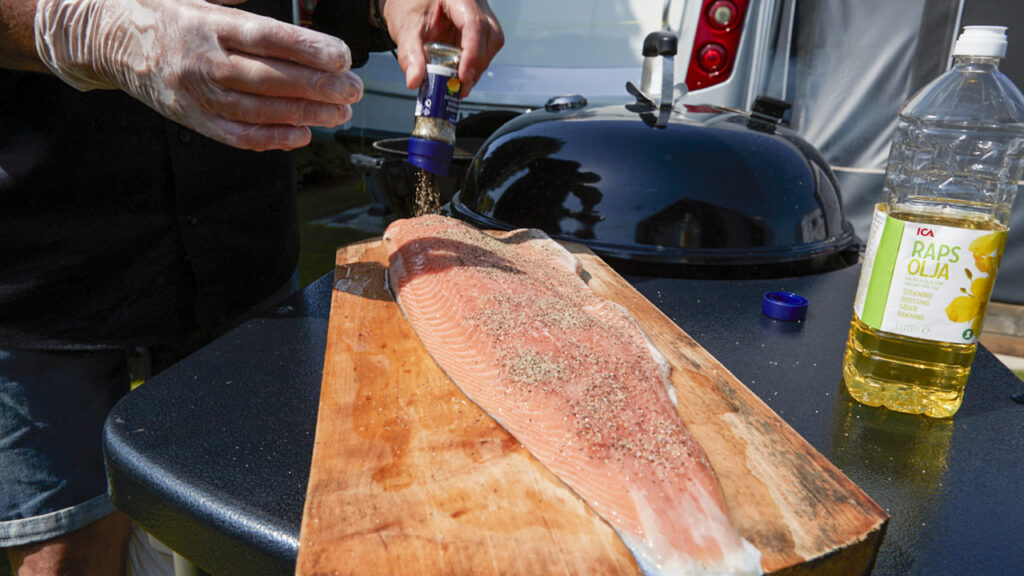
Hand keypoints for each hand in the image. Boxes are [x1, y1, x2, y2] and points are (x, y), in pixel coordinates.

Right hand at [34, 0, 363, 149]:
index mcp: (208, 22)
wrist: (109, 38)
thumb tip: (295, 8)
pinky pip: (237, 135)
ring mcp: (196, 93)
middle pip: (271, 78)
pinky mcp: (192, 119)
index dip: (309, 49)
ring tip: (339, 113)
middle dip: (319, 86)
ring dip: (306, 114)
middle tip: (353, 89)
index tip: (342, 56)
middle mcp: (203, 60)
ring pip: (260, 110)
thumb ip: (242, 5)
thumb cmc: (165, 13)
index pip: (268, 38)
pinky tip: (302, 135)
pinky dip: (273, 138)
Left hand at [380, 0, 502, 95]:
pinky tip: (458, 75)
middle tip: (460, 87)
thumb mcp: (405, 28)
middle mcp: (475, 5)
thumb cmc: (409, 5)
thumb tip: (415, 80)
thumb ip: (410, 55)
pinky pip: (484, 49)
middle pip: (491, 37)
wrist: (409, 1)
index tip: (463, 76)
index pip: (475, 25)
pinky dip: (472, 66)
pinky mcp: (478, 30)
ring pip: (491, 45)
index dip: (473, 54)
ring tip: (457, 84)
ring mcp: (480, 16)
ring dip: (476, 69)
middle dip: (477, 65)